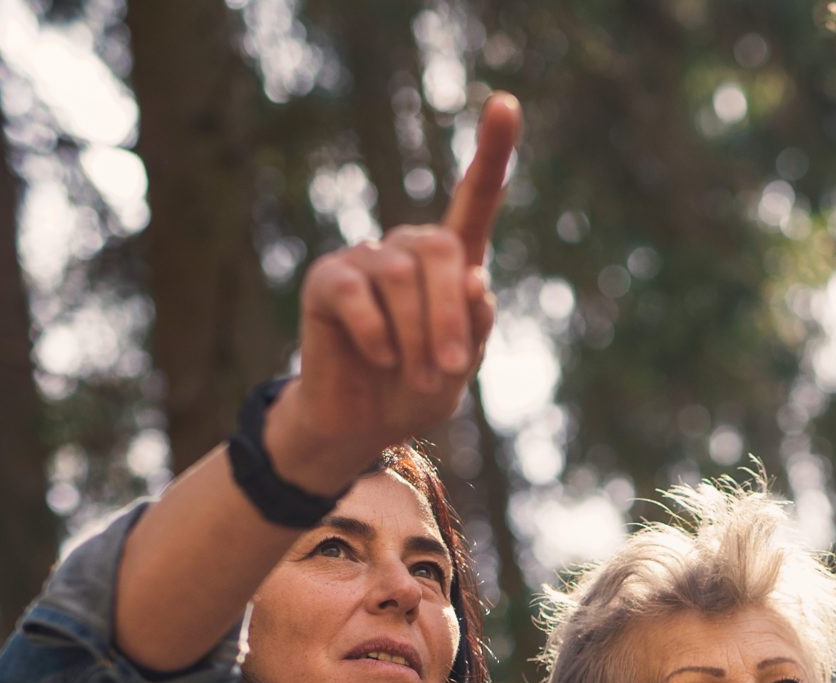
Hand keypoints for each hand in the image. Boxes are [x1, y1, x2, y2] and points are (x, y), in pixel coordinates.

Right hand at [267, 92, 520, 490]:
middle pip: (441, 250)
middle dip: (451, 314)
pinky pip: (358, 295)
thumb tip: (477, 277)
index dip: (492, 152)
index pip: (475, 199)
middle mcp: (409, 250)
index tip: (507, 104)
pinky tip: (379, 358)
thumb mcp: (460, 367)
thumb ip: (475, 327)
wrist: (360, 424)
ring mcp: (365, 260)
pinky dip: (378, 335)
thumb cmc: (415, 390)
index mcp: (451, 263)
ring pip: (402, 277)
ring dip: (418, 335)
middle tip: (451, 368)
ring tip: (417, 376)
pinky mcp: (327, 280)